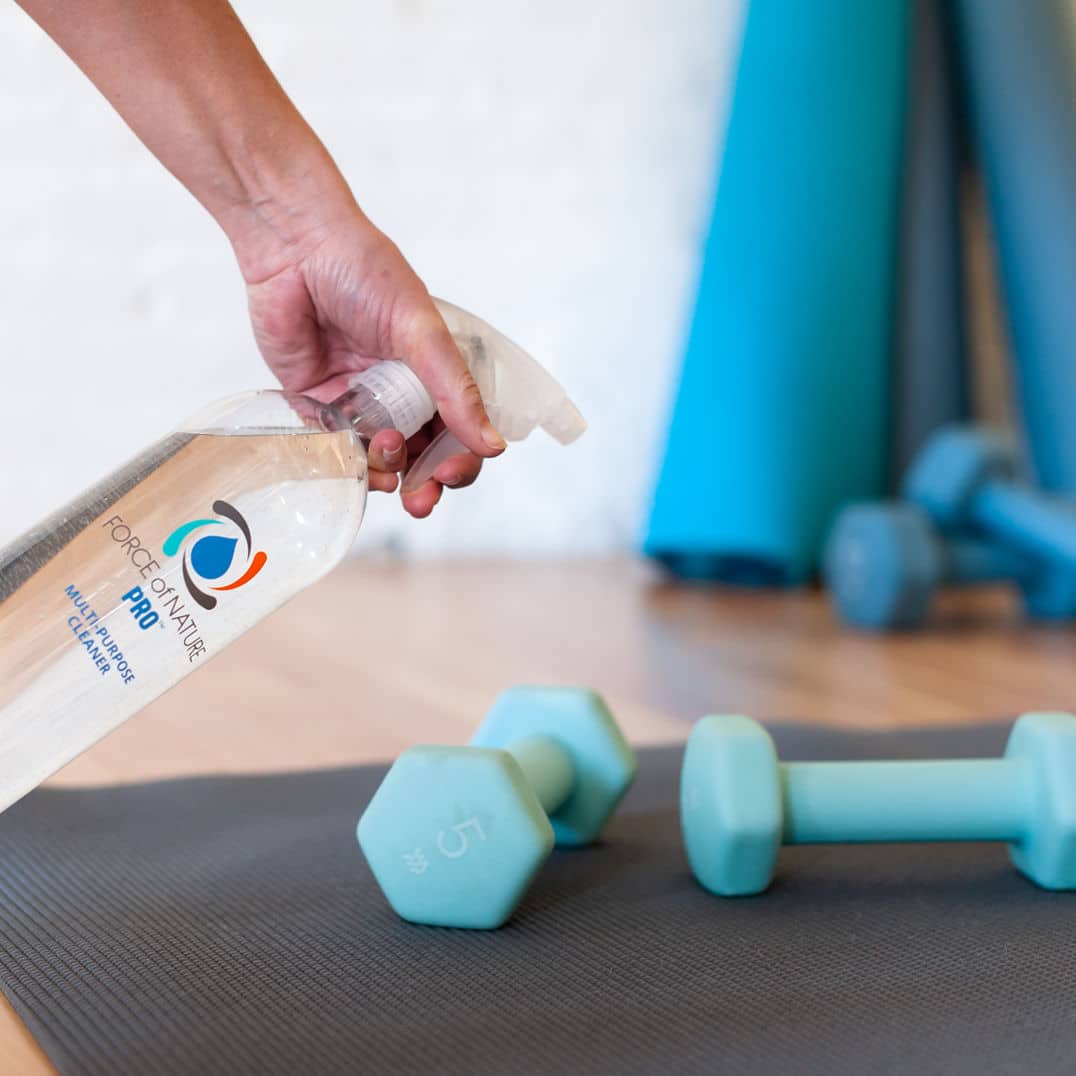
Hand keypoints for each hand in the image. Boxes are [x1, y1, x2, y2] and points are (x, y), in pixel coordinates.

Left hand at [235, 183, 504, 517]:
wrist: (295, 244)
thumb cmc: (366, 272)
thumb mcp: (422, 332)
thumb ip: (455, 391)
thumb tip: (492, 445)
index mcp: (434, 375)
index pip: (457, 434)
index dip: (459, 462)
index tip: (451, 475)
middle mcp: (399, 393)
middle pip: (418, 458)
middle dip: (423, 484)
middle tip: (420, 500)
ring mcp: (359, 401)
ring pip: (377, 458)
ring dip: (384, 469)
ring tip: (383, 454)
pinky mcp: (315, 402)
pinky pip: (332, 445)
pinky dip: (342, 456)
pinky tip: (347, 451)